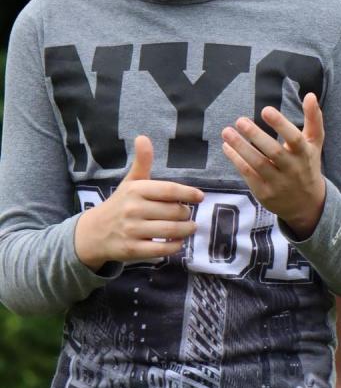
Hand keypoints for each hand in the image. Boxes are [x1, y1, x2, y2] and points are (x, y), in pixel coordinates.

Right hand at [74, 135, 202, 269]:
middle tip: (188, 214)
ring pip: (170, 230)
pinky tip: (177, 242)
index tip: (200, 196)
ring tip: (189, 227)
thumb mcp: (130, 182)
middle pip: (173, 211)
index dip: (188, 193)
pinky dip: (174, 246)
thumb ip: (142, 162)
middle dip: (186, 213)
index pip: (168, 190)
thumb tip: (143, 137)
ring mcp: (132, 230)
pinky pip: (161, 249)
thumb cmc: (119, 204)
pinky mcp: (132, 250)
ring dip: (186, 230)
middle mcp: (133, 209)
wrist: (93, 233)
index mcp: (136, 190)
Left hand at [221, 93, 325, 238]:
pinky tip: (227, 147)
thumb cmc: (308, 164)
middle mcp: (292, 169)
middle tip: (240, 120)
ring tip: (227, 131)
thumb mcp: (314, 143)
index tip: (266, 110)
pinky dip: (236, 160)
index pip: (294, 138)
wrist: (306, 204)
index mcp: (304, 154)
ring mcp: (278, 183)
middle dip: (255, 136)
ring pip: (257, 164)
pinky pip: (248, 174)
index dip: (280, 124)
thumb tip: (310, 95)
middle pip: (273, 152)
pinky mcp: (264, 193)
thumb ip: (314, 118)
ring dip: (240, 147)